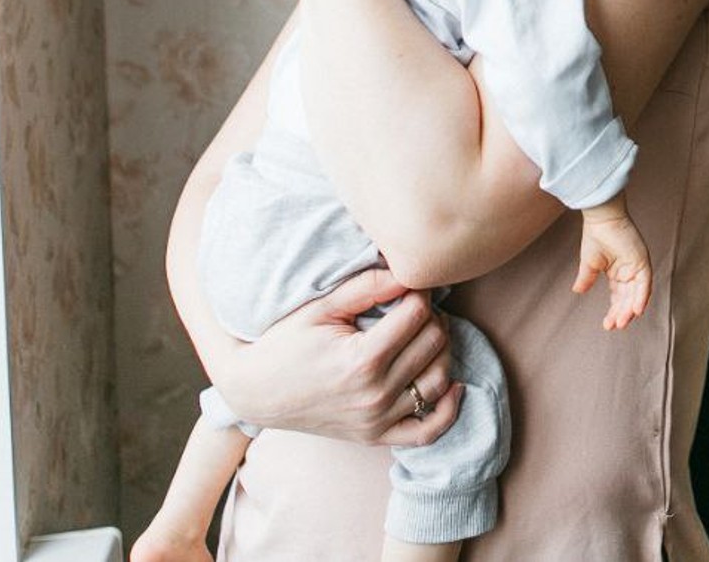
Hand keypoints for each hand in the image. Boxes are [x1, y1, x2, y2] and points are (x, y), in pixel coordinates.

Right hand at [212, 268, 461, 446]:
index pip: (418, 315)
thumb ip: (366, 287)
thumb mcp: (320, 308)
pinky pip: (427, 432)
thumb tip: (407, 273)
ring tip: (424, 335)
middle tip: (414, 309)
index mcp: (362, 359)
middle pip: (434, 343)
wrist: (255, 392)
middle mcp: (375, 394)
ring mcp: (377, 420)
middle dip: (431, 318)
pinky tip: (453, 384)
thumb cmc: (285, 343)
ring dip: (442, 352)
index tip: (407, 289)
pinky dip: (448, 410)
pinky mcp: (376, 437)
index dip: (418, 294)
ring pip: (439, 380)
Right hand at [573, 201, 653, 330]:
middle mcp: (629, 273)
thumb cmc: (596, 236)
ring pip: (637, 294)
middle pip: (628, 299)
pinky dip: (642, 297)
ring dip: (631, 309)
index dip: (614, 312)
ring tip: (623, 322)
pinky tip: (636, 310)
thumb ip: (586, 279)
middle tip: (614, 326)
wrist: (601, 219)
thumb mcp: (589, 263)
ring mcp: (637, 268)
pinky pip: (644, 283)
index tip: (607, 325)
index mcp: (618, 273)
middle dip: (622, 314)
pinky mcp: (642, 262)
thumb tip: (577, 292)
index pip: (618, 298)